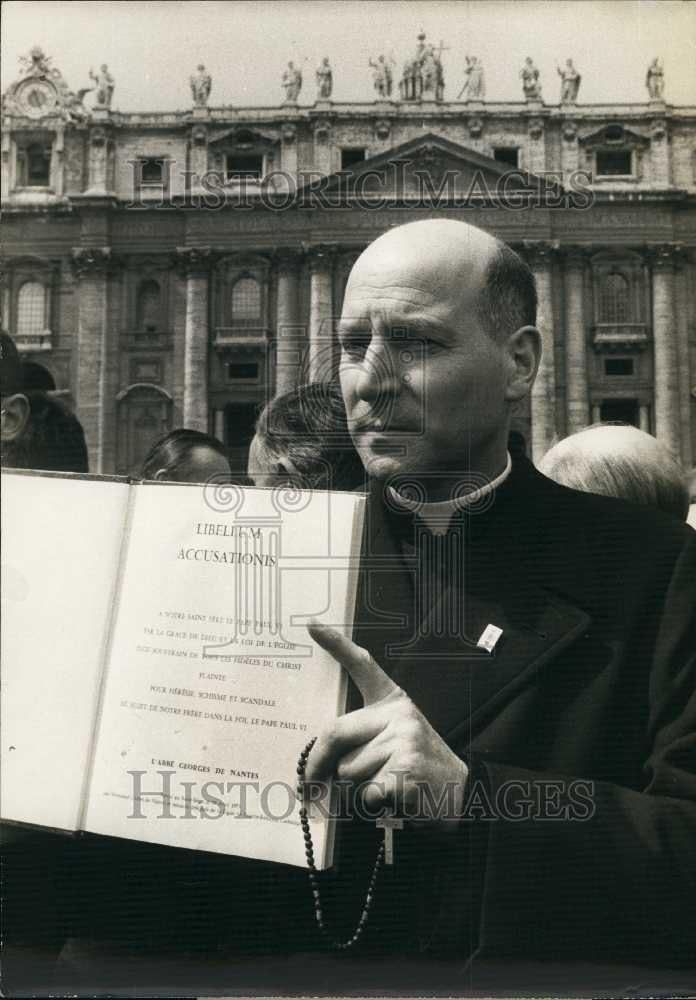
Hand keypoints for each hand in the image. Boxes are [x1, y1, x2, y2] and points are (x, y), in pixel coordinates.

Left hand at [304, 623, 468, 827]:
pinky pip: (364, 792)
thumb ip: (360, 738)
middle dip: (319, 762)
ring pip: (347, 769)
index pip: (363, 666)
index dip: (336, 644)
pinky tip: (395, 798)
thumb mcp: (395, 737)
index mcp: (393, 701)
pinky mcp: (406, 770)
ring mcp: (404, 741)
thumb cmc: (416, 764)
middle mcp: (399, 715)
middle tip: (310, 781)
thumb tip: (316, 765)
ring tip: (385, 783)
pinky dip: (371, 803)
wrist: (461, 792)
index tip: (312, 624)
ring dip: (355, 787)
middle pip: (336, 733)